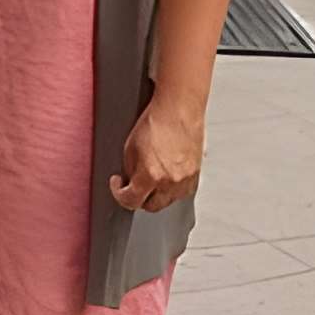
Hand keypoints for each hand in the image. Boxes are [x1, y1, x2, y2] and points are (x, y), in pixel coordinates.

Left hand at [109, 95, 204, 213]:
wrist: (179, 108)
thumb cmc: (157, 120)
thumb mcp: (130, 147)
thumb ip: (130, 170)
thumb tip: (130, 182)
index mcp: (151, 175)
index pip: (131, 201)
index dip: (120, 195)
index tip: (118, 186)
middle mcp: (170, 181)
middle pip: (152, 206)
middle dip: (140, 198)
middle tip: (134, 187)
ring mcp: (186, 179)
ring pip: (169, 201)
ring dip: (158, 195)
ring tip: (152, 180)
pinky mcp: (196, 173)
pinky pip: (183, 191)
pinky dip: (174, 188)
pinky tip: (167, 176)